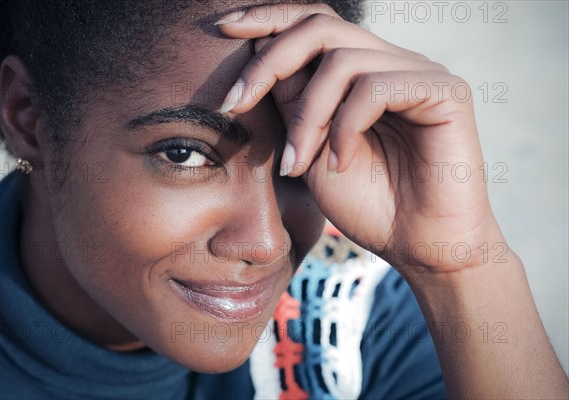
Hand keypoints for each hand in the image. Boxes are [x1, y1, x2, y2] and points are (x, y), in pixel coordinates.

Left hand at [217, 4, 505, 276]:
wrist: (417, 247)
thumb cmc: (366, 202)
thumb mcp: (310, 150)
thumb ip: (292, 102)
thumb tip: (259, 53)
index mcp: (363, 71)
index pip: (314, 24)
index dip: (269, 19)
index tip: (223, 30)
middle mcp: (391, 62)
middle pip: (321, 28)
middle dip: (269, 62)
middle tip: (234, 103)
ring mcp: (419, 73)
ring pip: (342, 62)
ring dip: (307, 117)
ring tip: (296, 164)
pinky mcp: (445, 91)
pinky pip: (374, 88)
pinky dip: (344, 128)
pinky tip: (340, 165)